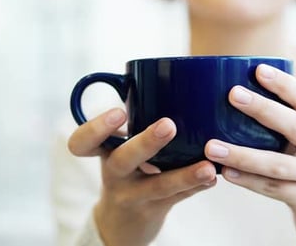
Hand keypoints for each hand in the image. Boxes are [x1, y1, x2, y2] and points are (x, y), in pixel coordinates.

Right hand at [68, 109, 216, 245]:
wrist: (122, 220)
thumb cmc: (128, 167)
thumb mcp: (122, 146)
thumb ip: (139, 118)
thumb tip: (179, 75)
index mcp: (104, 152)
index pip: (82, 142)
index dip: (96, 128)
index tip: (119, 112)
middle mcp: (114, 174)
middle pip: (122, 161)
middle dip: (145, 143)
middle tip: (168, 125)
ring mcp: (133, 195)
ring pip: (158, 186)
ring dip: (184, 175)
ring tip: (206, 166)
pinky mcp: (154, 210)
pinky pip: (178, 199)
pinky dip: (197, 187)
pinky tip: (213, 178)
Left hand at [204, 64, 295, 245]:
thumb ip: (276, 123)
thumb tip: (229, 95)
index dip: (284, 83)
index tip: (258, 69)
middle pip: (294, 125)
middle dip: (264, 108)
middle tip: (232, 94)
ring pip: (277, 163)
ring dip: (243, 154)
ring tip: (211, 147)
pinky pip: (273, 188)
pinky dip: (248, 181)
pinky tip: (225, 173)